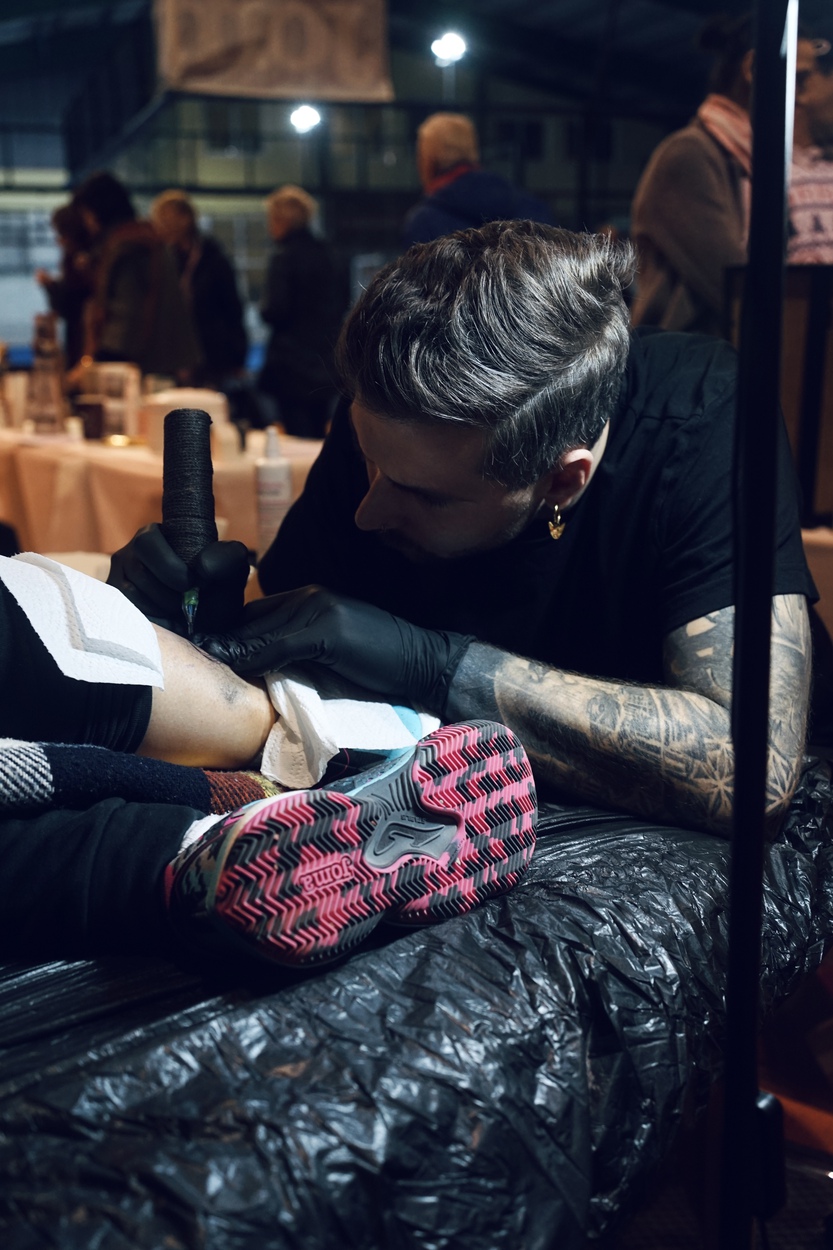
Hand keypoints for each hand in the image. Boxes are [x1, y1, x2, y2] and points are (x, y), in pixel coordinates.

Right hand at [107, 523, 250, 634]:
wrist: (209, 618)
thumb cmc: (217, 588)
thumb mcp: (231, 569)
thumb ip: (226, 558)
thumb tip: (201, 567)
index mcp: (153, 534)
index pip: (148, 543)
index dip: (171, 568)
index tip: (193, 585)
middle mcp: (129, 552)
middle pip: (138, 571)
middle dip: (167, 593)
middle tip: (187, 604)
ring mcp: (117, 576)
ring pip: (130, 592)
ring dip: (160, 607)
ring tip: (179, 612)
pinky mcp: (115, 600)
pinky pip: (125, 608)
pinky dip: (150, 617)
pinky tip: (167, 620)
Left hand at [199, 585, 473, 716]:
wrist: (425, 663)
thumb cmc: (380, 664)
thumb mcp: (329, 655)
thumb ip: (293, 652)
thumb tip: (250, 664)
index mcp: (309, 602)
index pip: (256, 615)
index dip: (229, 632)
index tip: (204, 648)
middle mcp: (311, 598)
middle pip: (252, 619)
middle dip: (223, 637)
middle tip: (190, 651)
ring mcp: (320, 610)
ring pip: (262, 630)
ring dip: (231, 647)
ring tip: (201, 657)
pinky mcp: (329, 629)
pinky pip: (282, 644)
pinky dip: (256, 656)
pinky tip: (237, 665)